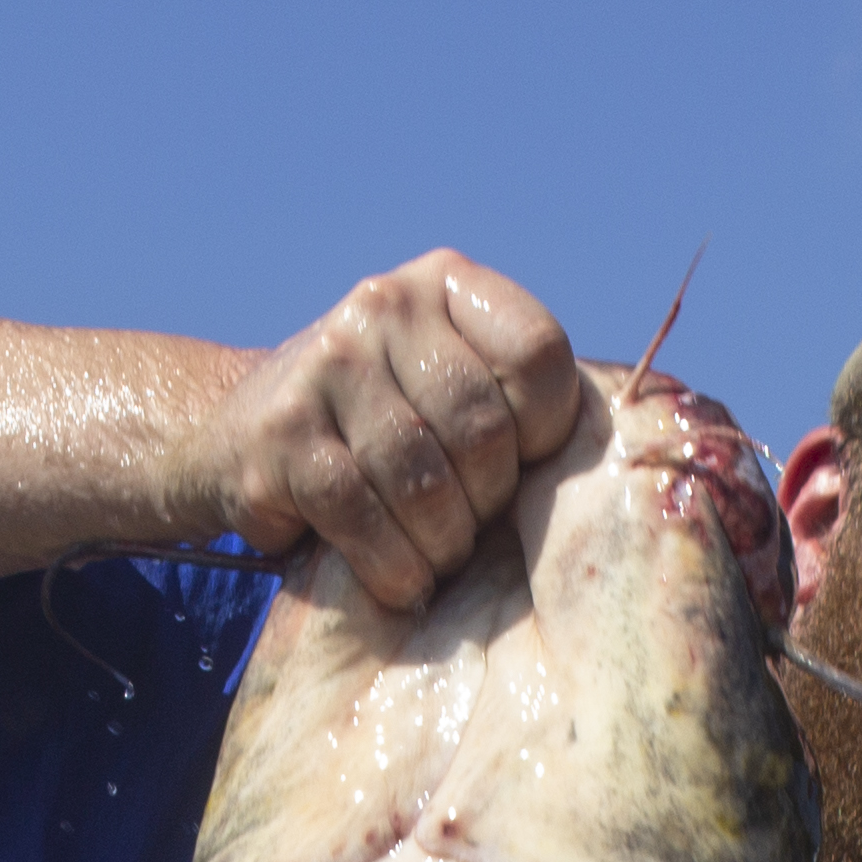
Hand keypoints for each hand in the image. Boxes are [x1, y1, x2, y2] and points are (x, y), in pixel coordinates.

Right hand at [197, 256, 578, 615]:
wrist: (235, 431)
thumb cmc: (380, 422)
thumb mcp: (448, 377)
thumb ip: (513, 389)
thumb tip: (626, 440)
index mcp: (445, 283)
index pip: (538, 357)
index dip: (545, 432)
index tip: (519, 466)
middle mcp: (384, 304)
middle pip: (484, 430)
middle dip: (486, 504)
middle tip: (468, 529)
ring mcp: (327, 363)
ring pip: (424, 481)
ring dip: (440, 544)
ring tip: (434, 559)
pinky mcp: (279, 433)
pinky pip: (361, 515)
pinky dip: (391, 565)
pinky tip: (396, 578)